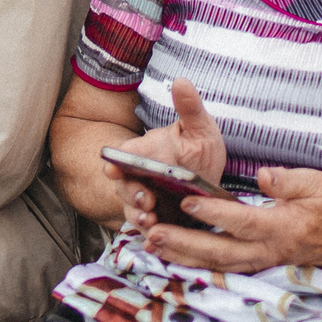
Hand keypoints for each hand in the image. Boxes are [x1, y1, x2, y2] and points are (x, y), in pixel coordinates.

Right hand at [105, 78, 228, 224]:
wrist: (209, 183)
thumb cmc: (199, 151)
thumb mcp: (200, 129)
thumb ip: (190, 108)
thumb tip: (180, 80)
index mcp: (144, 154)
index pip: (121, 157)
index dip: (114, 162)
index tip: (112, 167)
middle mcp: (140, 178)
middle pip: (124, 187)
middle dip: (131, 194)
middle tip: (145, 199)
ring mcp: (147, 202)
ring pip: (134, 211)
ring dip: (138, 217)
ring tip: (150, 221)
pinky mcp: (158, 223)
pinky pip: (149, 232)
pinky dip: (150, 237)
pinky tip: (156, 241)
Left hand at [145, 167, 321, 277]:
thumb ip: (291, 181)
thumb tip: (265, 176)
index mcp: (285, 227)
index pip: (244, 221)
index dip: (215, 212)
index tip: (188, 200)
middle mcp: (271, 250)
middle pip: (222, 252)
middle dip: (185, 244)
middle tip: (154, 234)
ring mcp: (265, 260)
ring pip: (219, 264)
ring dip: (185, 256)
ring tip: (153, 244)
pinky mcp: (261, 262)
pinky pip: (225, 267)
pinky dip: (198, 263)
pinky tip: (174, 255)